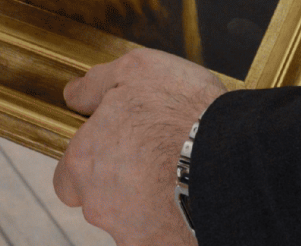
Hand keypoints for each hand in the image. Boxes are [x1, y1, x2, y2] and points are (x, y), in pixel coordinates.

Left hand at [58, 50, 226, 244]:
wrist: (232, 159)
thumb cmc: (184, 112)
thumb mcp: (137, 70)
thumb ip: (96, 84)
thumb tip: (74, 94)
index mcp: (85, 160)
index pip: (67, 175)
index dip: (88, 161)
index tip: (113, 147)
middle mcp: (99, 203)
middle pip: (98, 201)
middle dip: (117, 186)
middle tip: (150, 161)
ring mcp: (130, 232)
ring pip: (129, 221)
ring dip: (145, 203)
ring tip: (178, 177)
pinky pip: (159, 235)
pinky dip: (170, 221)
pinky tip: (189, 198)